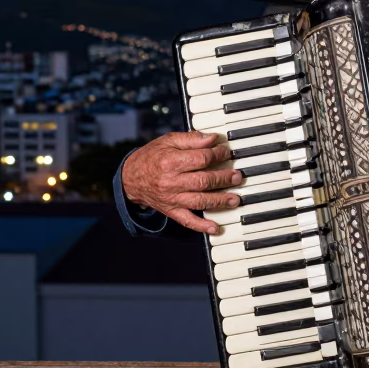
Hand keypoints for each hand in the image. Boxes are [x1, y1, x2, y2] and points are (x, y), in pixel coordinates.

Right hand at [121, 131, 241, 233]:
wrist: (131, 178)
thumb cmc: (152, 157)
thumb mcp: (169, 141)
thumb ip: (192, 139)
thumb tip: (213, 139)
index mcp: (170, 161)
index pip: (201, 159)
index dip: (218, 155)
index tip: (226, 153)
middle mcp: (171, 182)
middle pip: (203, 181)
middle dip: (223, 179)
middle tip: (237, 176)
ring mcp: (172, 198)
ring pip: (199, 201)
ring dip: (219, 201)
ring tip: (235, 199)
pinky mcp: (171, 211)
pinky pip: (187, 221)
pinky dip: (202, 226)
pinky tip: (216, 228)